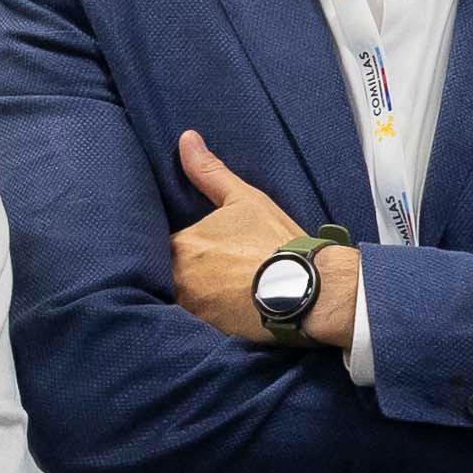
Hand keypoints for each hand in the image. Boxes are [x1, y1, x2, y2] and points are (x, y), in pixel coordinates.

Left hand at [170, 130, 310, 345]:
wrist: (309, 289)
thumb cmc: (277, 243)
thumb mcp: (244, 200)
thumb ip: (209, 172)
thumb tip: (186, 139)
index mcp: (182, 243)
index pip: (163, 245)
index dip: (180, 248)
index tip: (198, 249)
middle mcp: (178, 278)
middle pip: (166, 275)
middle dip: (181, 273)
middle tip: (209, 273)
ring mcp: (192, 309)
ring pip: (180, 300)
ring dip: (192, 297)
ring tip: (216, 296)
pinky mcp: (208, 333)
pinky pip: (195, 325)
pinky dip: (204, 319)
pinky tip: (222, 315)